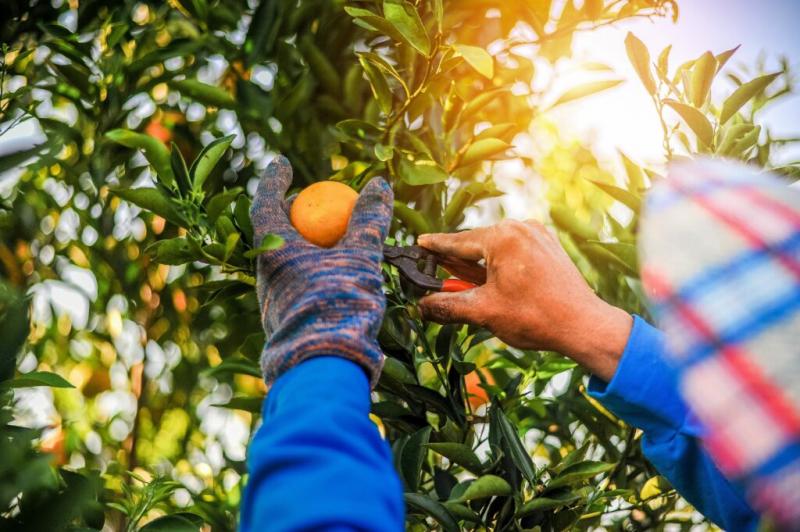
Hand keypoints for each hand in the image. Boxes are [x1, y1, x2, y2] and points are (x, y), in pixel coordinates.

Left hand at [250, 156, 392, 386]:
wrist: (324, 364)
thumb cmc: (338, 303)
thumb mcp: (359, 256)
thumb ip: (369, 221)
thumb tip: (379, 185)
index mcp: (273, 251)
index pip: (265, 202)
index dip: (274, 180)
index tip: (283, 162)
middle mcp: (265, 273)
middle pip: (273, 232)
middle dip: (290, 214)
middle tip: (310, 203)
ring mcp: (274, 298)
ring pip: (285, 260)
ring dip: (305, 244)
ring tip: (331, 240)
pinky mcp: (287, 319)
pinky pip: (297, 282)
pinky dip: (313, 269)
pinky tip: (337, 277)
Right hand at [417, 220, 631, 380]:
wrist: (583, 325)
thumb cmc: (536, 317)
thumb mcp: (483, 312)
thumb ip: (447, 306)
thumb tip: (421, 307)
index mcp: (502, 237)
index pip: (457, 242)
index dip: (435, 247)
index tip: (418, 245)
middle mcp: (520, 228)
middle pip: (476, 244)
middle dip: (459, 265)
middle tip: (441, 280)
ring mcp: (537, 235)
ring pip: (495, 249)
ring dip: (480, 268)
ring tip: (472, 290)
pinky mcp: (548, 246)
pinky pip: (513, 251)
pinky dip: (499, 266)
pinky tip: (495, 286)